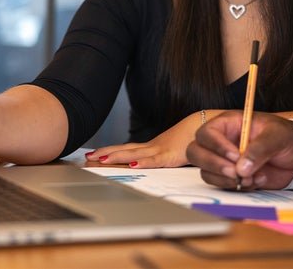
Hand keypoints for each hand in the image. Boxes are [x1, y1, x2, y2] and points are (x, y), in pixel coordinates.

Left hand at [85, 111, 207, 167]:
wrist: (203, 127)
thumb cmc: (188, 140)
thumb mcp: (171, 151)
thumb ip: (160, 157)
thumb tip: (147, 164)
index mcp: (150, 147)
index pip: (125, 149)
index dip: (109, 151)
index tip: (93, 154)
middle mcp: (151, 147)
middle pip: (124, 150)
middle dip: (105, 153)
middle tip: (88, 157)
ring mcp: (159, 150)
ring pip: (134, 153)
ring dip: (117, 156)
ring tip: (101, 160)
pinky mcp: (170, 156)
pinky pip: (154, 160)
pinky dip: (142, 162)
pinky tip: (132, 164)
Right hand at [186, 110, 292, 189]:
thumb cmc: (287, 137)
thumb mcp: (278, 135)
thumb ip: (261, 148)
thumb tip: (242, 168)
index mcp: (229, 124)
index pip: (207, 133)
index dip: (216, 146)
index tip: (236, 157)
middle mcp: (221, 141)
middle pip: (196, 152)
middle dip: (213, 165)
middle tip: (236, 173)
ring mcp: (224, 160)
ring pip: (205, 171)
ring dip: (225, 179)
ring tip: (251, 178)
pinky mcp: (231, 177)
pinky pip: (221, 185)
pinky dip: (236, 187)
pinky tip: (256, 181)